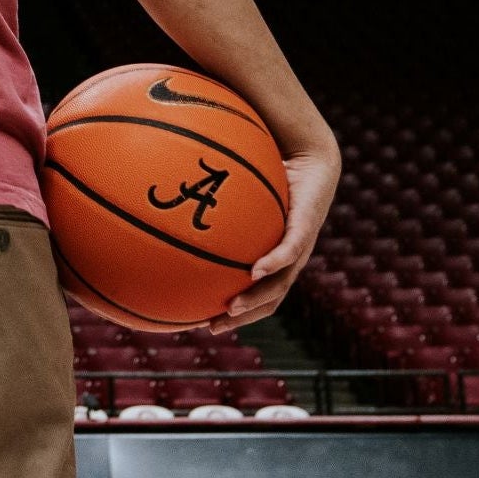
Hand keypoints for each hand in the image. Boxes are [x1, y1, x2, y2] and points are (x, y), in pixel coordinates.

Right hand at [208, 135, 340, 333]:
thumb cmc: (273, 164)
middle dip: (242, 316)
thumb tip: (165, 189)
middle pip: (269, 299)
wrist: (313, 151)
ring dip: (256, 299)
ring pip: (281, 283)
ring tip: (230, 310)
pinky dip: (274, 263)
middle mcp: (290, 255)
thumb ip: (210, 192)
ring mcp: (300, 243)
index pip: (257, 291)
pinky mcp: (308, 225)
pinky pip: (290, 249)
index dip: (235, 309)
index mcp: (275, 253)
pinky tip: (256, 271)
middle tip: (212, 326)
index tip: (206, 319)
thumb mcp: (237, 186)